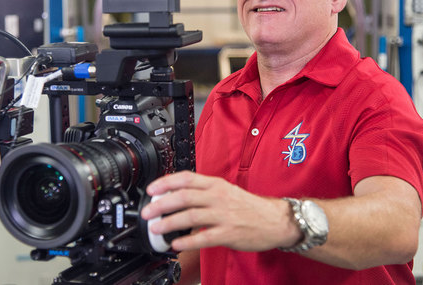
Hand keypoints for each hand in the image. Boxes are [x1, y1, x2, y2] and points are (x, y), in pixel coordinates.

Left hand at [140, 171, 299, 251]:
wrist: (275, 220)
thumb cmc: (248, 206)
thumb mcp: (225, 191)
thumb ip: (203, 192)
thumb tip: (175, 195)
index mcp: (216, 184)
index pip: (186, 178)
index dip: (166, 183)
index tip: (151, 190)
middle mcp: (218, 197)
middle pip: (184, 197)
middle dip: (162, 204)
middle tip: (147, 212)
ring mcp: (224, 215)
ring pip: (191, 216)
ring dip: (170, 223)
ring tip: (156, 228)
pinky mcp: (229, 233)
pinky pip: (204, 237)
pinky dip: (188, 241)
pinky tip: (176, 244)